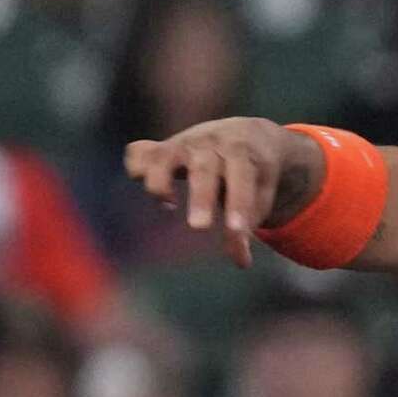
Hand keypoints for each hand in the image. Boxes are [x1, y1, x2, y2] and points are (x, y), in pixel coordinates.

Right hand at [124, 118, 321, 266]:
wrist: (246, 134)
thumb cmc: (254, 173)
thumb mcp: (262, 193)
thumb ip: (248, 224)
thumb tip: (240, 262)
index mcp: (242, 152)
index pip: (241, 177)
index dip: (238, 203)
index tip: (235, 232)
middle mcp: (211, 143)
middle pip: (204, 167)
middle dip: (201, 197)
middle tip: (199, 227)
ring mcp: (183, 143)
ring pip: (164, 156)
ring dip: (159, 182)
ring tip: (167, 205)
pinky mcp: (161, 148)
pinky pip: (138, 153)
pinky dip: (135, 168)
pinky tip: (139, 185)